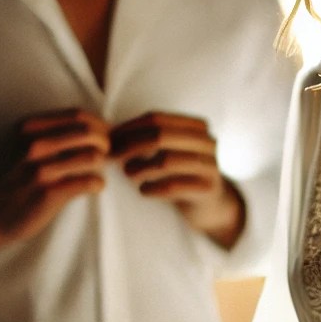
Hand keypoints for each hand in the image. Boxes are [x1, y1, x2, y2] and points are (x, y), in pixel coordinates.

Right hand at [0, 108, 109, 256]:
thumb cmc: (18, 181)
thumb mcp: (30, 150)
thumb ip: (57, 136)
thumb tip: (100, 127)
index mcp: (30, 130)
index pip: (78, 115)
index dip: (100, 125)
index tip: (104, 138)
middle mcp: (35, 146)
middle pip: (90, 132)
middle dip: (106, 143)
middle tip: (106, 156)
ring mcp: (41, 170)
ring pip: (93, 157)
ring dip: (102, 166)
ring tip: (95, 172)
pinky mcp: (48, 193)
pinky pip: (89, 182)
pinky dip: (97, 185)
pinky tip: (92, 188)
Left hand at [110, 112, 243, 247]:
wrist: (212, 203)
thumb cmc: (182, 173)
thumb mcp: (170, 150)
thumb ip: (148, 139)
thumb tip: (108, 135)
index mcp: (196, 127)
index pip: (157, 118)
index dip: (129, 127)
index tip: (109, 140)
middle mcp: (207, 142)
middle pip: (160, 136)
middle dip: (130, 146)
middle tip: (112, 158)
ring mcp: (210, 165)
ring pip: (166, 161)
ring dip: (139, 168)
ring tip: (128, 174)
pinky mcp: (207, 188)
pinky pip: (172, 186)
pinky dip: (152, 188)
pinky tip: (144, 190)